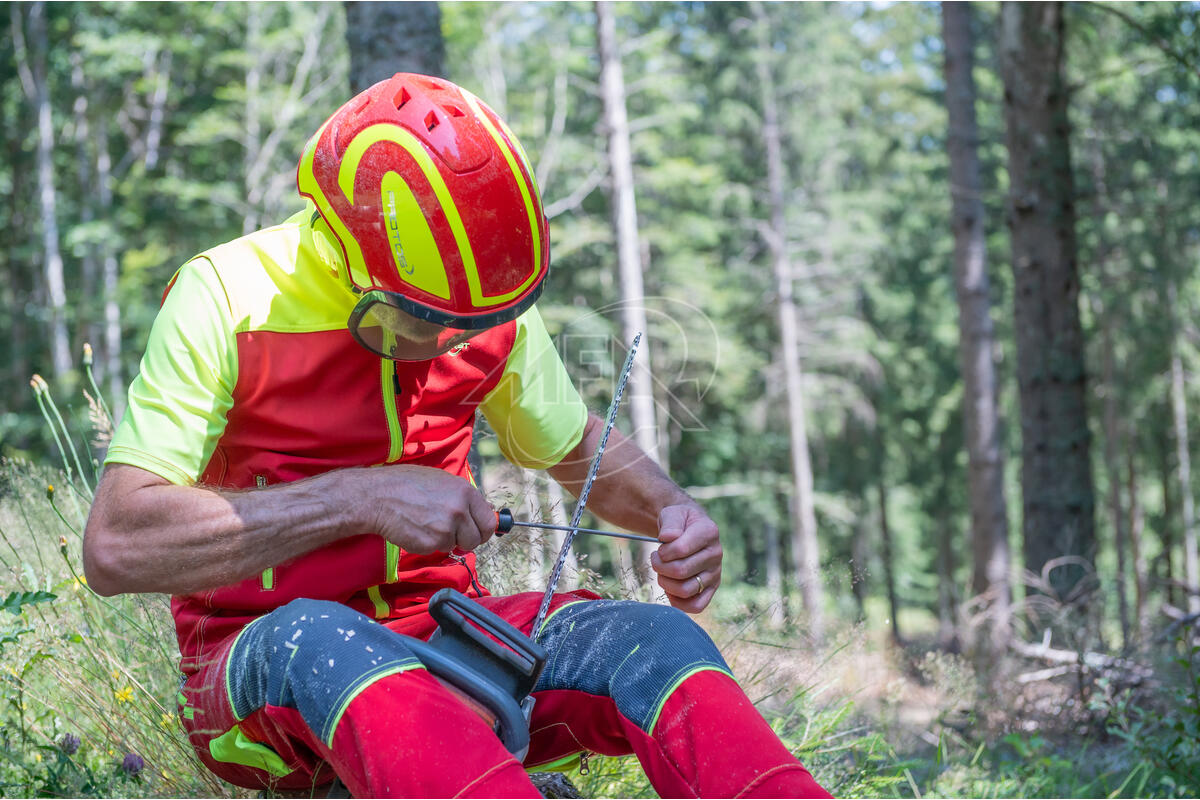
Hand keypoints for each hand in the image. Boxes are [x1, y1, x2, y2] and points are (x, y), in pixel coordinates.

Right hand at [355, 465, 496, 554]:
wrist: (379, 496)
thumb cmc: (407, 484)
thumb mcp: (442, 481)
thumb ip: (464, 498)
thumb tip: (486, 510)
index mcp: (465, 492)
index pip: (488, 522)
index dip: (482, 530)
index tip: (476, 532)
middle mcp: (459, 511)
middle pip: (476, 539)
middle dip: (465, 540)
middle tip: (450, 533)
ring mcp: (446, 529)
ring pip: (455, 545)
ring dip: (444, 540)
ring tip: (427, 524)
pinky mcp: (431, 544)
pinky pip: (437, 550)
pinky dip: (428, 544)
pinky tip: (416, 529)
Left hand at [650, 503, 721, 612]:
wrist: (688, 528)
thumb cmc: (679, 521)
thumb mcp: (673, 513)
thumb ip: (670, 523)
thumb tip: (668, 538)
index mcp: (709, 531)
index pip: (680, 549)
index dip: (663, 552)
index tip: (659, 548)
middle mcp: (716, 553)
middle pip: (680, 571)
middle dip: (660, 567)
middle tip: (656, 559)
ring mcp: (715, 572)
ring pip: (686, 590)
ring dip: (665, 583)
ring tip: (662, 572)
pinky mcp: (712, 587)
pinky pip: (697, 606)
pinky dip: (678, 602)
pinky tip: (670, 589)